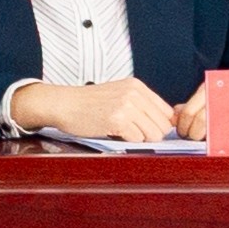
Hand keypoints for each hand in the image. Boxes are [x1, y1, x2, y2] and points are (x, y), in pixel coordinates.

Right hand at [11, 77, 187, 140]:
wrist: (62, 104)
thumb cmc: (87, 103)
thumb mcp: (118, 94)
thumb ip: (141, 104)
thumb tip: (165, 124)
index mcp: (137, 86)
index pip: (167, 112)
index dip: (157, 124)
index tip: (144, 128)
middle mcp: (135, 94)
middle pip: (163, 125)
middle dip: (150, 133)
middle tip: (131, 132)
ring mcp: (127, 106)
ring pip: (154, 134)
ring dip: (140, 138)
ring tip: (122, 132)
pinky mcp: (118, 120)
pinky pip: (138, 139)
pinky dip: (128, 141)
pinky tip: (114, 133)